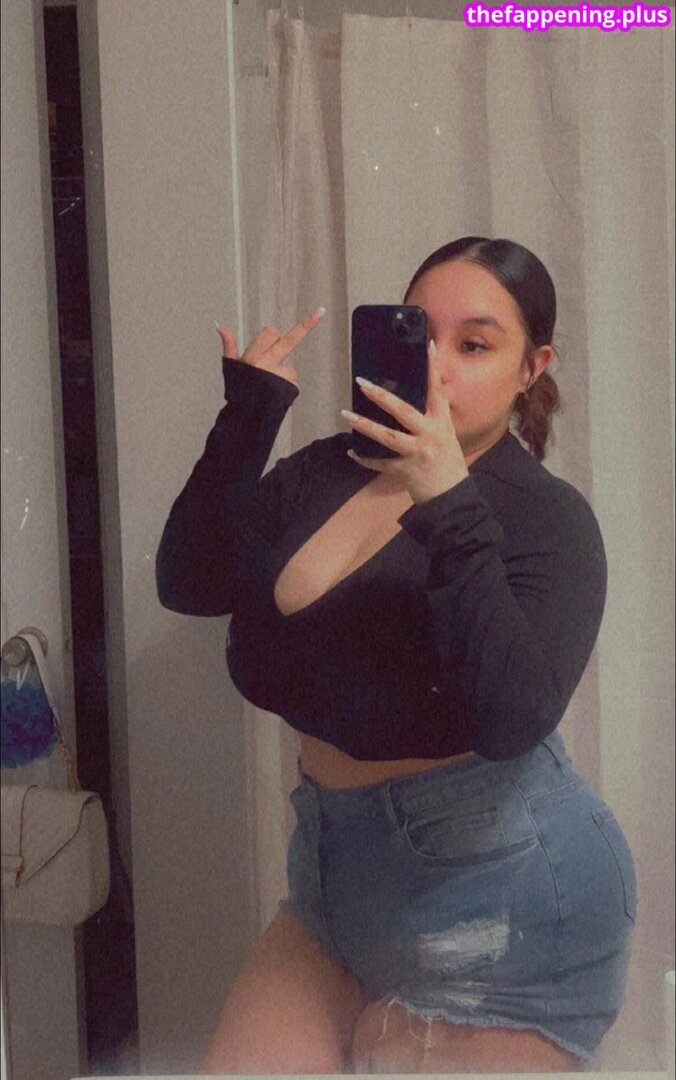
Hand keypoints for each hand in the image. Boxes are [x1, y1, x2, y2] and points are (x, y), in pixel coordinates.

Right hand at [215, 307, 325, 388]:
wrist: (245, 418)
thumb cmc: (238, 391)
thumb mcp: (232, 367)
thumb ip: (229, 345)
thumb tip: (220, 326)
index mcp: (252, 357)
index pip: (269, 333)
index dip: (275, 332)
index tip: (300, 315)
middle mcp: (266, 364)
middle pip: (287, 341)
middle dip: (306, 326)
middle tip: (320, 311)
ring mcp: (279, 376)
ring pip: (289, 367)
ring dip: (282, 374)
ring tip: (268, 386)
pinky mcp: (289, 388)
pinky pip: (292, 381)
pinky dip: (285, 386)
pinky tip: (275, 393)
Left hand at [342, 341, 468, 503]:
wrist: (453, 498)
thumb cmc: (449, 465)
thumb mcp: (447, 436)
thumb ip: (433, 419)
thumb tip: (417, 401)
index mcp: (442, 423)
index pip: (437, 390)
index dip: (432, 368)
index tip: (428, 346)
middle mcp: (430, 435)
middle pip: (403, 411)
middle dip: (381, 396)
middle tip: (362, 383)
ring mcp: (417, 453)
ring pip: (387, 436)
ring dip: (364, 424)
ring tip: (345, 414)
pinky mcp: (406, 471)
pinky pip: (381, 463)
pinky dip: (366, 458)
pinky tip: (352, 452)